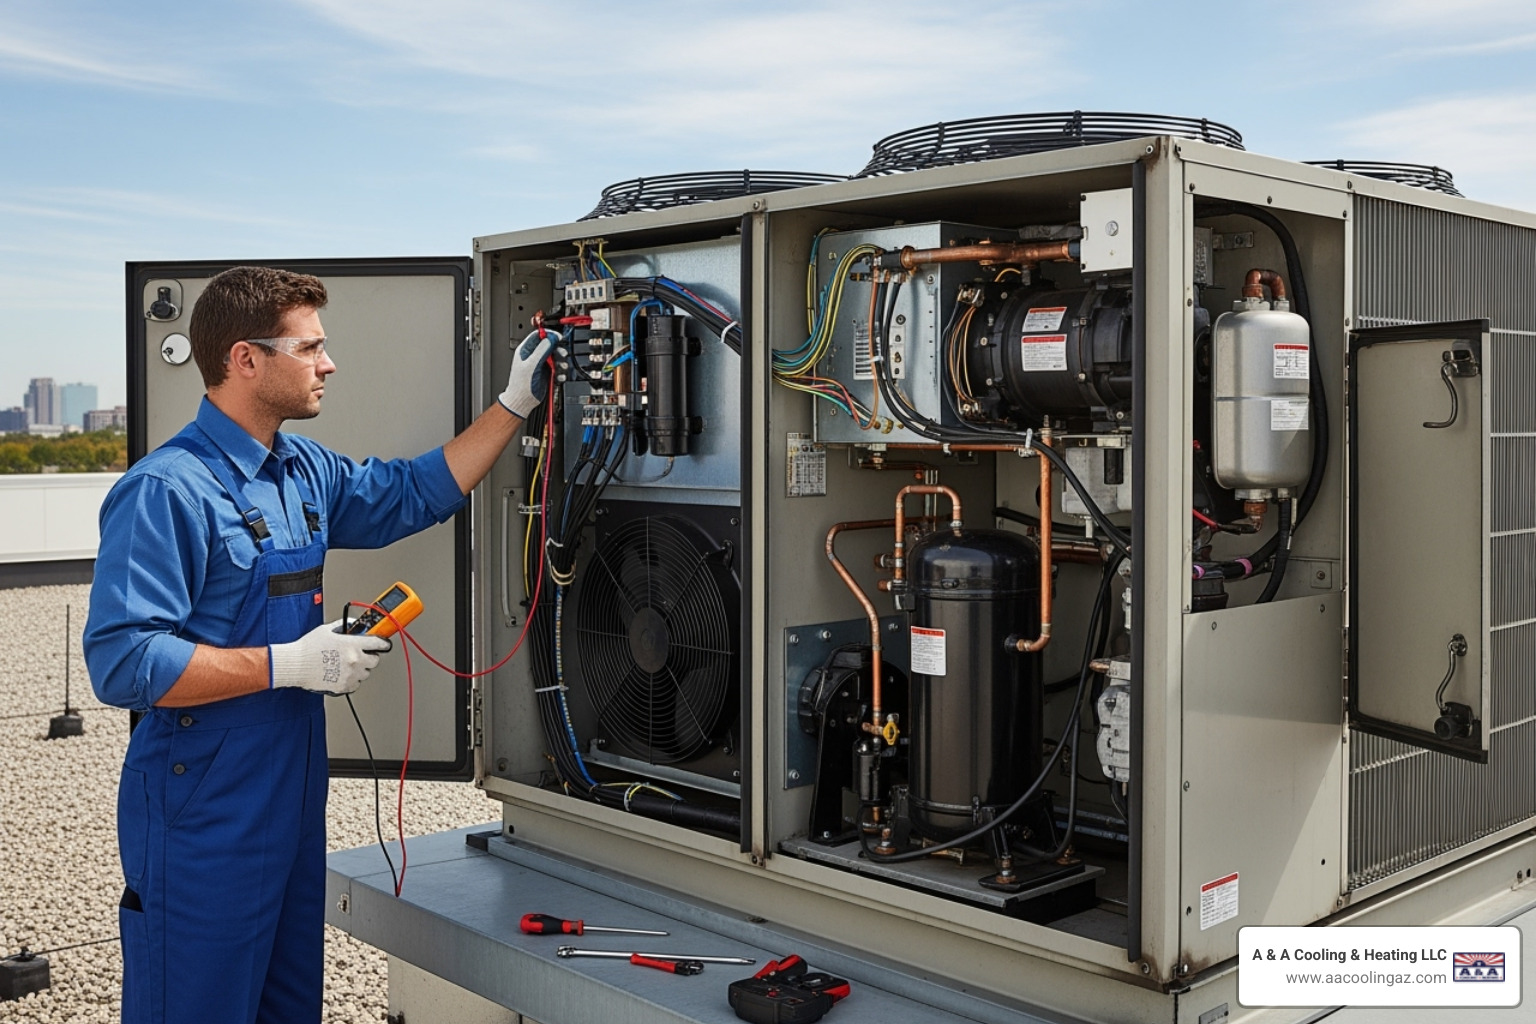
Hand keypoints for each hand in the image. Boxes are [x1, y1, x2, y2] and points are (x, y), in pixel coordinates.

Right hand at [269, 619, 390, 694]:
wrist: (295, 665)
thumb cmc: (308, 648)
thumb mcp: (327, 630)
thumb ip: (343, 626)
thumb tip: (353, 625)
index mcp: (352, 644)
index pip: (378, 643)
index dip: (384, 643)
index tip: (385, 644)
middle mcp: (354, 660)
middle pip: (375, 660)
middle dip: (369, 657)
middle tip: (359, 655)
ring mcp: (350, 675)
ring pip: (365, 673)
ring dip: (360, 669)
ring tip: (345, 666)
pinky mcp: (344, 686)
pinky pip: (355, 684)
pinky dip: (351, 680)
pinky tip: (341, 674)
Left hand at [498, 330, 563, 418]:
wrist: (522, 401)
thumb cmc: (520, 385)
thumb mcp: (531, 365)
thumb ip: (541, 351)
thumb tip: (550, 339)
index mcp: (526, 350)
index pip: (538, 336)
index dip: (549, 335)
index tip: (558, 337)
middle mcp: (533, 355)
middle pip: (549, 345)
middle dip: (557, 349)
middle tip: (562, 353)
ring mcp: (541, 364)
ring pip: (554, 356)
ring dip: (560, 360)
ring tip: (561, 366)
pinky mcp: (547, 372)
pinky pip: (557, 367)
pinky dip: (560, 370)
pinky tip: (559, 375)